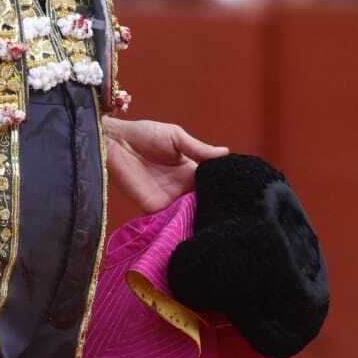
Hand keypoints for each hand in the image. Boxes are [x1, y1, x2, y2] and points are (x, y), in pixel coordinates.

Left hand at [102, 117, 228, 214]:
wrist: (115, 141)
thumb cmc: (144, 134)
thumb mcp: (176, 137)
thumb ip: (199, 149)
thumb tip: (226, 153)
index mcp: (190, 170)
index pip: (212, 183)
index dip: (225, 188)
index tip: (241, 193)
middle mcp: (182, 188)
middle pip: (204, 201)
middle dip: (217, 206)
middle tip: (236, 211)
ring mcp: (169, 199)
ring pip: (191, 213)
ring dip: (202, 216)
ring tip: (222, 221)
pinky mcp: (154, 208)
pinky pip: (172, 220)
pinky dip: (183, 223)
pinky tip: (197, 223)